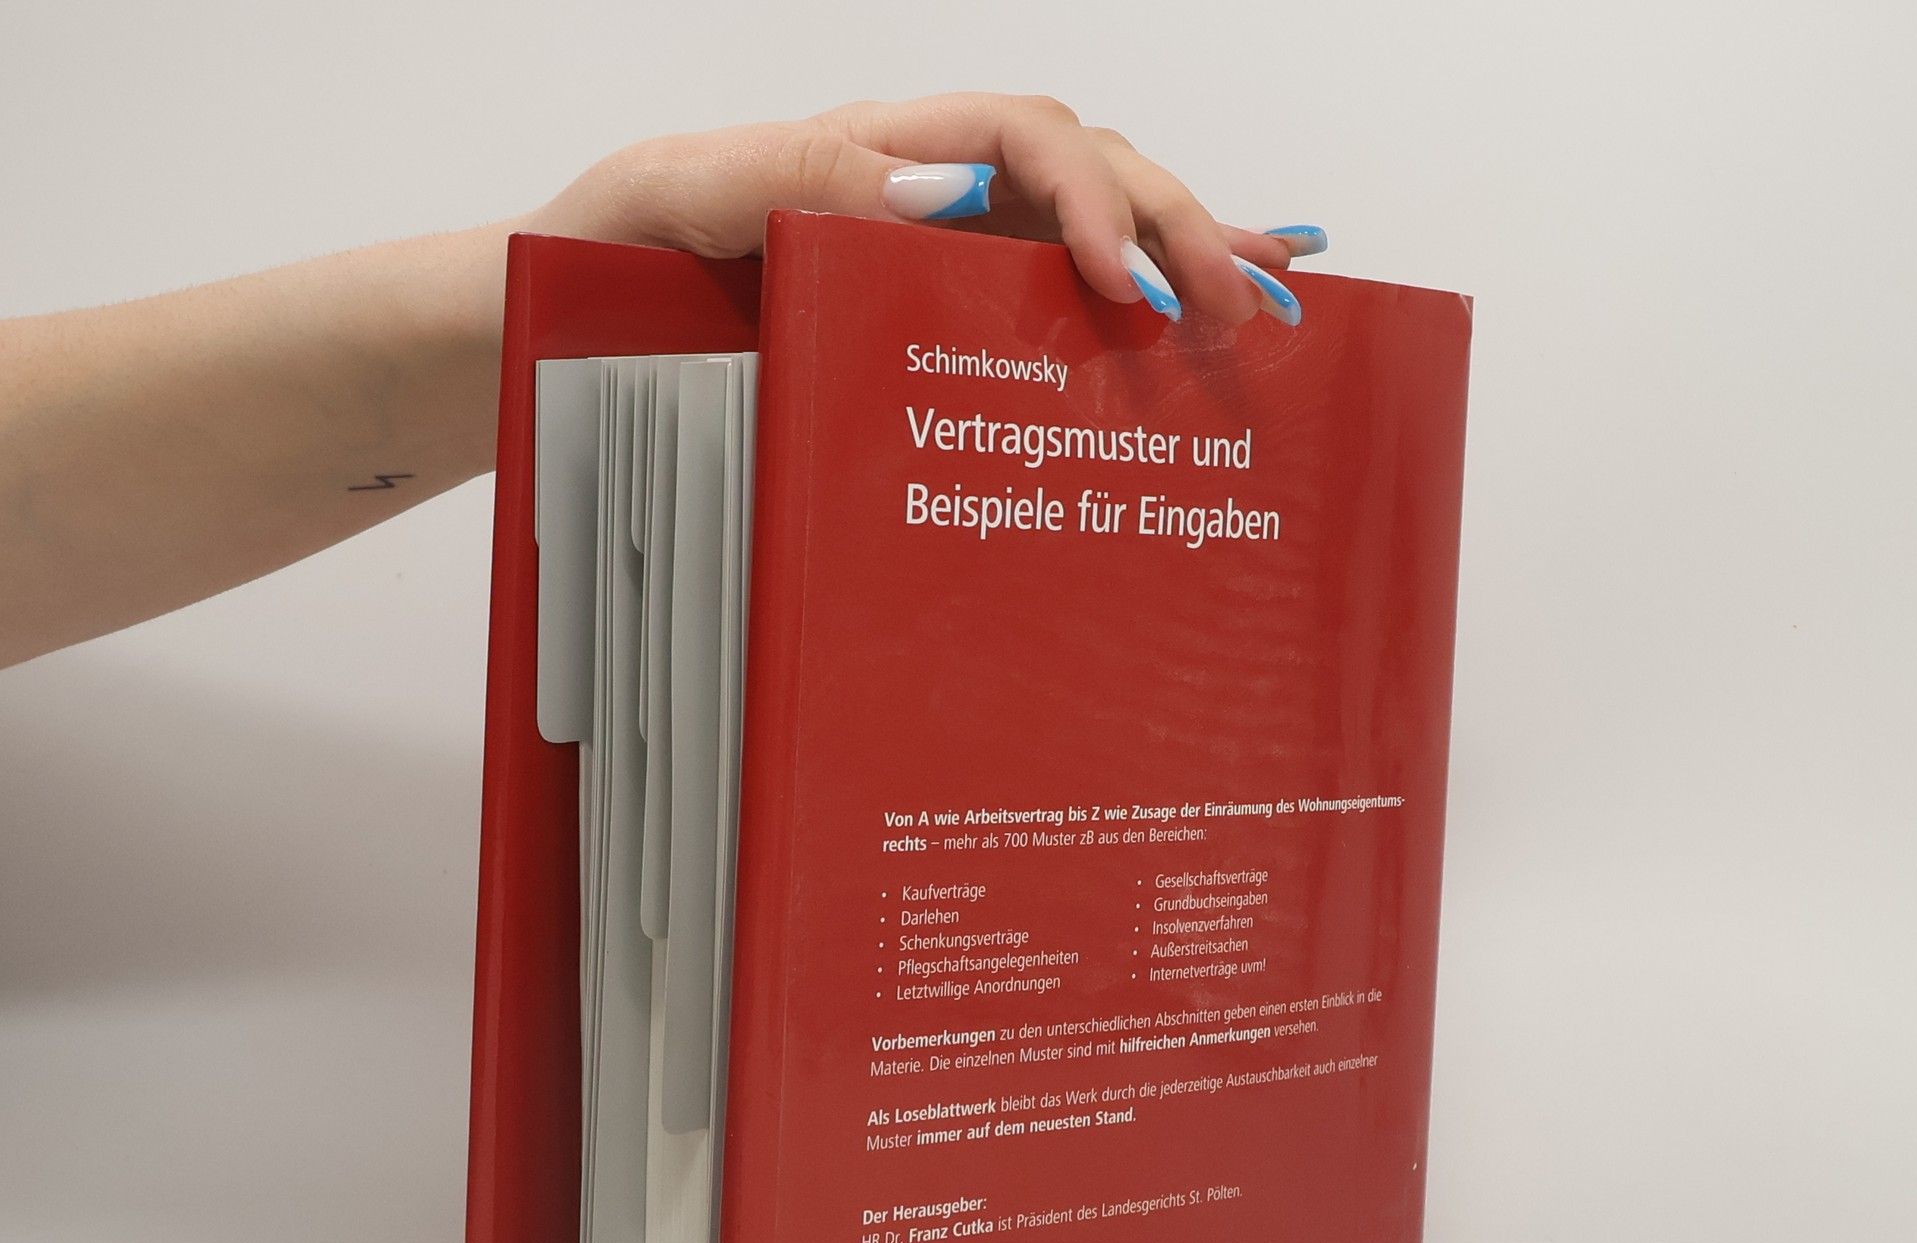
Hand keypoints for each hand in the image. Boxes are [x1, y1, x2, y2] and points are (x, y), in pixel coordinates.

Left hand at [533, 93, 1326, 326]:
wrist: (547, 334)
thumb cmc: (597, 256)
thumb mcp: (668, 195)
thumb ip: (790, 172)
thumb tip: (936, 184)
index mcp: (879, 153)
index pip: (1026, 141)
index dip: (1094, 200)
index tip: (1127, 288)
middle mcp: (928, 199)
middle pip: (1090, 180)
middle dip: (1177, 233)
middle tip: (1241, 313)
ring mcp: (938, 267)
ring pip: (1092, 244)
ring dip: (1186, 267)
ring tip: (1277, 309)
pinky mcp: (934, 334)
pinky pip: (1051, 317)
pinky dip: (1138, 313)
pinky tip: (1210, 332)